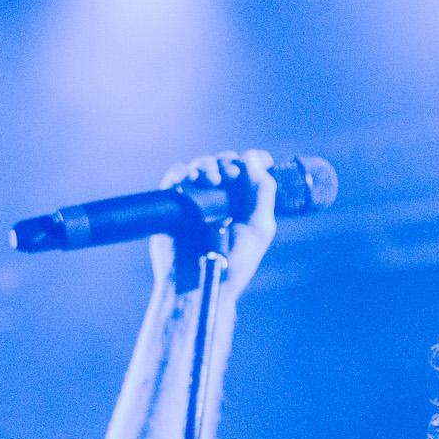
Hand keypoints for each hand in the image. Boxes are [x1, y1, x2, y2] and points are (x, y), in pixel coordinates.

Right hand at [152, 149, 277, 296]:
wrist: (199, 281)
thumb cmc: (233, 263)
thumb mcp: (259, 228)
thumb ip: (263, 192)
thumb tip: (253, 157)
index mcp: (244, 204)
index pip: (248, 171)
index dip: (253, 161)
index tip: (260, 159)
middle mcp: (221, 199)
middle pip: (224, 163)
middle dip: (228, 162)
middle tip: (229, 176)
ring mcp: (197, 200)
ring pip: (201, 166)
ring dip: (207, 165)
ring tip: (212, 180)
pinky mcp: (175, 202)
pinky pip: (177, 175)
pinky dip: (183, 172)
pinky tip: (192, 180)